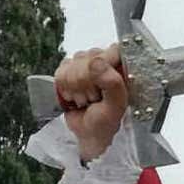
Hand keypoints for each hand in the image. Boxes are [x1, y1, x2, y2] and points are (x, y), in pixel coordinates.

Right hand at [54, 45, 128, 161]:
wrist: (88, 134)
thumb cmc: (106, 123)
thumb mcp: (115, 107)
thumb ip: (112, 84)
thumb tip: (97, 62)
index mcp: (123, 68)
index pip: (113, 50)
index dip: (104, 66)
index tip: (102, 86)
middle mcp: (105, 61)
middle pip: (89, 58)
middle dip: (88, 83)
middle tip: (95, 99)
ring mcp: (86, 64)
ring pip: (73, 63)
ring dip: (76, 88)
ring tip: (86, 100)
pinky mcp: (70, 69)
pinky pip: (60, 71)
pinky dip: (65, 88)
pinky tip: (74, 97)